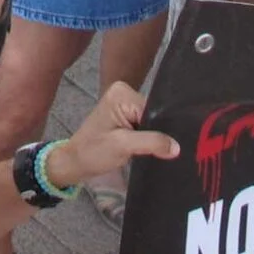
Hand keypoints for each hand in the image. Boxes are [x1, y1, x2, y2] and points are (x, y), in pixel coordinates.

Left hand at [53, 82, 178, 187]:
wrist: (76, 162)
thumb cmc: (94, 152)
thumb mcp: (123, 146)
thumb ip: (151, 142)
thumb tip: (177, 146)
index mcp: (122, 93)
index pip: (153, 110)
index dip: (161, 129)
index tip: (170, 147)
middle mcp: (124, 92)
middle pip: (153, 114)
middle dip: (158, 133)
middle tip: (167, 152)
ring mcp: (125, 103)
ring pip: (151, 121)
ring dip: (154, 137)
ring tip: (160, 152)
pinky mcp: (126, 115)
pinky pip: (145, 124)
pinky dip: (149, 138)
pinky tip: (153, 149)